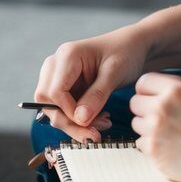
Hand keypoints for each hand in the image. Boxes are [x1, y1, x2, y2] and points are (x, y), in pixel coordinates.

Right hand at [33, 25, 149, 141]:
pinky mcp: (66, 86)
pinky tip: (99, 119)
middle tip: (93, 135)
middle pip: (47, 101)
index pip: (54, 92)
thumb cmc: (125, 51)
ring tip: (101, 126)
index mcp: (67, 56)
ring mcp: (59, 75)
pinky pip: (63, 108)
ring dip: (74, 123)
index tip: (89, 123)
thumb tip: (80, 119)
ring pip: (52, 107)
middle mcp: (57, 64)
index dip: (68, 112)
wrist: (133, 46)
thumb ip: (97, 96)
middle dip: (67, 122)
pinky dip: (79, 119)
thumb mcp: (115, 73)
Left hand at [129, 72, 180, 181]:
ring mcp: (154, 131)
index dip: (149, 89)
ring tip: (168, 133)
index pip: (143, 82)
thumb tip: (176, 87)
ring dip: (148, 127)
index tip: (156, 95)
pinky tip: (168, 147)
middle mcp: (160, 108)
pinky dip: (151, 145)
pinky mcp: (153, 151)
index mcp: (175, 90)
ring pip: (137, 124)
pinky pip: (141, 143)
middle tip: (161, 115)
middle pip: (135, 103)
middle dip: (146, 107)